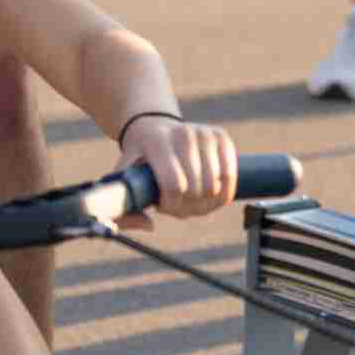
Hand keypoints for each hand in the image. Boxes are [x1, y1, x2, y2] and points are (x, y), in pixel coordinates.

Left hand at [115, 116, 237, 227]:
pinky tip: (209, 194)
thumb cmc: (139, 159)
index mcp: (157, 142)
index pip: (174, 184)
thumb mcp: (124, 176)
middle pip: (196, 188)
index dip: (171, 205)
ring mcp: (206, 133)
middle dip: (187, 207)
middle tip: (176, 205)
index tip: (161, 207)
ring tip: (190, 200)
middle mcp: (184, 133)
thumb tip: (150, 226)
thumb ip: (125, 207)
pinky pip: (231, 176)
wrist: (155, 129)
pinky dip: (223, 193)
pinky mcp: (222, 137)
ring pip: (215, 185)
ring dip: (204, 203)